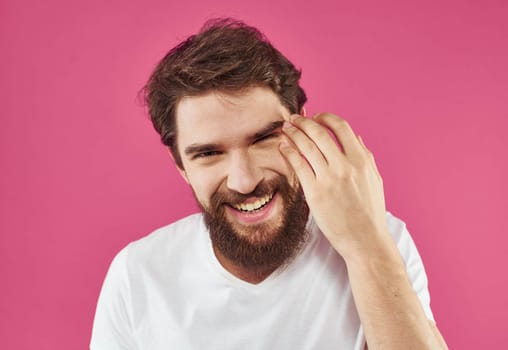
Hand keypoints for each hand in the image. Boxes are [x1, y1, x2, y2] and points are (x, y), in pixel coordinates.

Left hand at [279, 113, 389, 259]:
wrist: (365, 240)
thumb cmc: (370, 212)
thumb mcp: (374, 180)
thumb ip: (366, 156)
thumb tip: (357, 138)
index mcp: (361, 160)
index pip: (341, 127)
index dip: (325, 117)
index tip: (316, 117)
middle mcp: (345, 166)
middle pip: (319, 133)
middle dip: (303, 122)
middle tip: (293, 118)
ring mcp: (329, 179)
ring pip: (306, 146)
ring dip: (293, 133)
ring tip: (285, 128)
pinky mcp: (315, 192)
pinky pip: (298, 165)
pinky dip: (288, 152)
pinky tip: (283, 146)